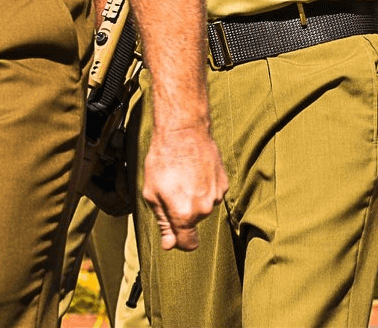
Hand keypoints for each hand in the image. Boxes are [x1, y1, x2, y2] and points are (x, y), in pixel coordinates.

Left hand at [140, 126, 226, 251]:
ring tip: (182, 178)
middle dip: (182, 214)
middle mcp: (204, 208)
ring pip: (203, 208)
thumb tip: (169, 245)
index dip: (178, 242)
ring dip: (193, 199)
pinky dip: (203, 188)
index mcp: (184, 214)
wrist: (184, 132)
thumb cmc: (163, 160)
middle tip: (171, 192)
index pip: (188, 244)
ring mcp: (216, 195)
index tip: (173, 234)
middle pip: (193, 223)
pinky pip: (212, 194)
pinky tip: (194, 172)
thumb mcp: (152, 194)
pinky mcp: (224, 183)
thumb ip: (163, 222)